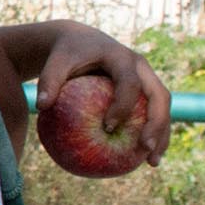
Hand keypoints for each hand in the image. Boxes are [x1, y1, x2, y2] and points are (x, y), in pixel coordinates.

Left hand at [31, 24, 172, 165]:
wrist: (79, 41)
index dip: (123, 105)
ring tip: (152, 163)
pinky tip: (141, 158)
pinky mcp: (145, 90)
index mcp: (122, 58)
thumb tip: (41, 106)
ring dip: (162, 134)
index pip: (129, 83)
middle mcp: (140, 67)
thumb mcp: (57, 62)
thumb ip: (49, 80)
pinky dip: (153, 134)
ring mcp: (146, 78)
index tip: (108, 127)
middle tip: (145, 148)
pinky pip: (154, 113)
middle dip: (157, 123)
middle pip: (159, 96)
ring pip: (163, 107)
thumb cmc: (66, 54)